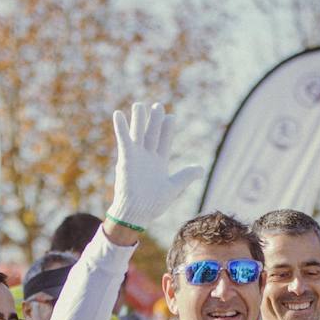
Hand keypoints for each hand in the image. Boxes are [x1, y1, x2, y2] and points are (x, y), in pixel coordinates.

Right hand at [105, 102, 204, 233]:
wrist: (136, 213)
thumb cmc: (153, 204)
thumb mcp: (173, 188)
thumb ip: (186, 176)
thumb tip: (201, 168)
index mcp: (159, 162)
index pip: (164, 140)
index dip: (167, 128)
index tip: (171, 117)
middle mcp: (147, 157)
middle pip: (152, 133)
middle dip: (155, 120)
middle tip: (158, 106)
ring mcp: (136, 157)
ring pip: (138, 134)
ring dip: (138, 120)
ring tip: (139, 105)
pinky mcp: (126, 159)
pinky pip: (123, 140)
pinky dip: (121, 128)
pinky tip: (118, 114)